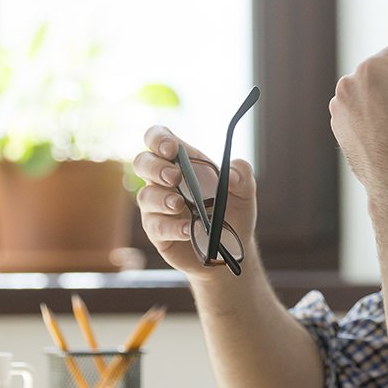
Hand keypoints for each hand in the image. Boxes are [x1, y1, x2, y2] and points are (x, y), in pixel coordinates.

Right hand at [133, 126, 258, 279]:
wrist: (231, 249)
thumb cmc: (233, 213)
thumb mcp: (245, 191)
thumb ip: (242, 175)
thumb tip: (231, 174)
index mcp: (182, 162)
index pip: (158, 138)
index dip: (159, 138)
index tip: (172, 148)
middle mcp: (164, 182)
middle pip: (142, 163)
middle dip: (155, 167)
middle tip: (174, 176)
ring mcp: (158, 208)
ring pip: (145, 196)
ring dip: (162, 198)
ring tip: (179, 204)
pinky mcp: (158, 233)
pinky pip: (156, 226)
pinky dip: (172, 227)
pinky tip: (189, 229)